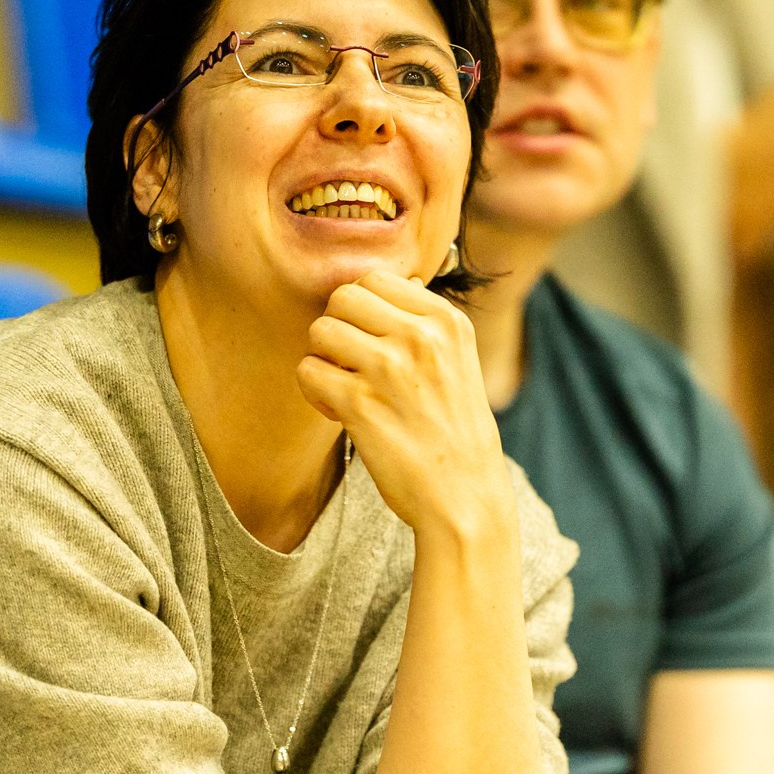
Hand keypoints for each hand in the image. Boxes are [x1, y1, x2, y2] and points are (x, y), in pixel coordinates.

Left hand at [298, 271, 515, 539]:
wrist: (465, 496)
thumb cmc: (455, 430)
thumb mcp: (460, 360)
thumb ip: (427, 321)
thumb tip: (403, 278)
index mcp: (446, 320)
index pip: (375, 279)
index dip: (360, 310)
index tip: (370, 342)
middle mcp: (420, 337)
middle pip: (342, 297)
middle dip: (337, 328)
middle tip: (349, 364)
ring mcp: (390, 369)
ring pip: (319, 331)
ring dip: (322, 360)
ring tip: (344, 388)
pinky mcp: (361, 405)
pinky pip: (308, 372)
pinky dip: (314, 392)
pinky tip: (338, 412)